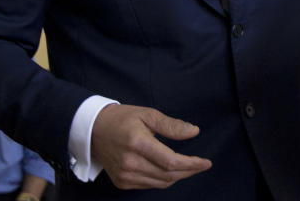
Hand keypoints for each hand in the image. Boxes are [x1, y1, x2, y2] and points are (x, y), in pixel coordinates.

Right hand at [91, 103, 211, 189]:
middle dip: (189, 171)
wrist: (94, 130)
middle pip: (168, 175)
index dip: (192, 164)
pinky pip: (149, 185)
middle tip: (202, 165)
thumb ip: (171, 126)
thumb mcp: (148, 114)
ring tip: (189, 167)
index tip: (206, 162)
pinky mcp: (122, 182)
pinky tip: (170, 171)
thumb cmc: (123, 119)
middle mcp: (130, 163)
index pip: (171, 162)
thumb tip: (194, 132)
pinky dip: (164, 180)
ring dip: (178, 177)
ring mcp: (124, 175)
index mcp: (138, 143)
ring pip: (160, 183)